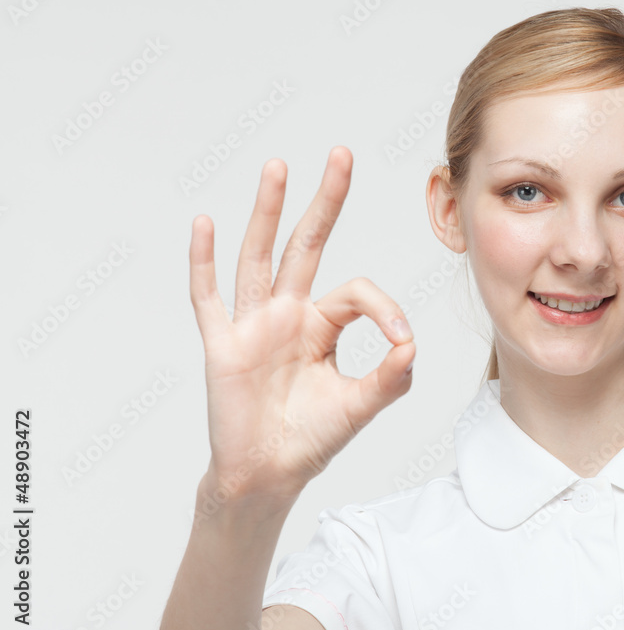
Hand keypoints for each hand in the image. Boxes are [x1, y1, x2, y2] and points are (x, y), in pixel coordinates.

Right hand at [187, 146, 414, 504]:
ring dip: (267, 212)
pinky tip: (205, 223)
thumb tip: (413, 345)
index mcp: (321, 324)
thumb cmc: (312, 437)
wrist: (269, 475)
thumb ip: (391, 378)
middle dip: (324, 201)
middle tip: (340, 154)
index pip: (355, 291)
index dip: (383, 308)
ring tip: (278, 165)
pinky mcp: (223, 344)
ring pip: (260, 256)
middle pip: (307, 245)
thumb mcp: (360, 405)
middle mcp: (287, 314)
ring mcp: (252, 324)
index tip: (401, 341)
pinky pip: (208, 298)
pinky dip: (204, 262)